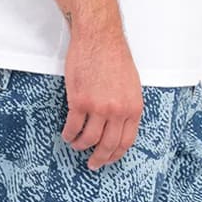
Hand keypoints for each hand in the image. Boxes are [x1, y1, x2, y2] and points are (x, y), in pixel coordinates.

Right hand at [62, 22, 143, 169]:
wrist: (99, 37)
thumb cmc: (114, 56)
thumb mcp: (131, 85)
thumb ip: (127, 107)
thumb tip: (119, 127)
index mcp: (133, 108)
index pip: (126, 141)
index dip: (115, 154)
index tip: (108, 159)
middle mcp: (117, 111)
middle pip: (108, 145)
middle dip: (99, 158)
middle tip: (92, 164)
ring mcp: (98, 107)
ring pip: (88, 139)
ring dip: (80, 145)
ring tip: (76, 145)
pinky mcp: (80, 101)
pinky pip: (73, 126)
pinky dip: (69, 134)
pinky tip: (67, 135)